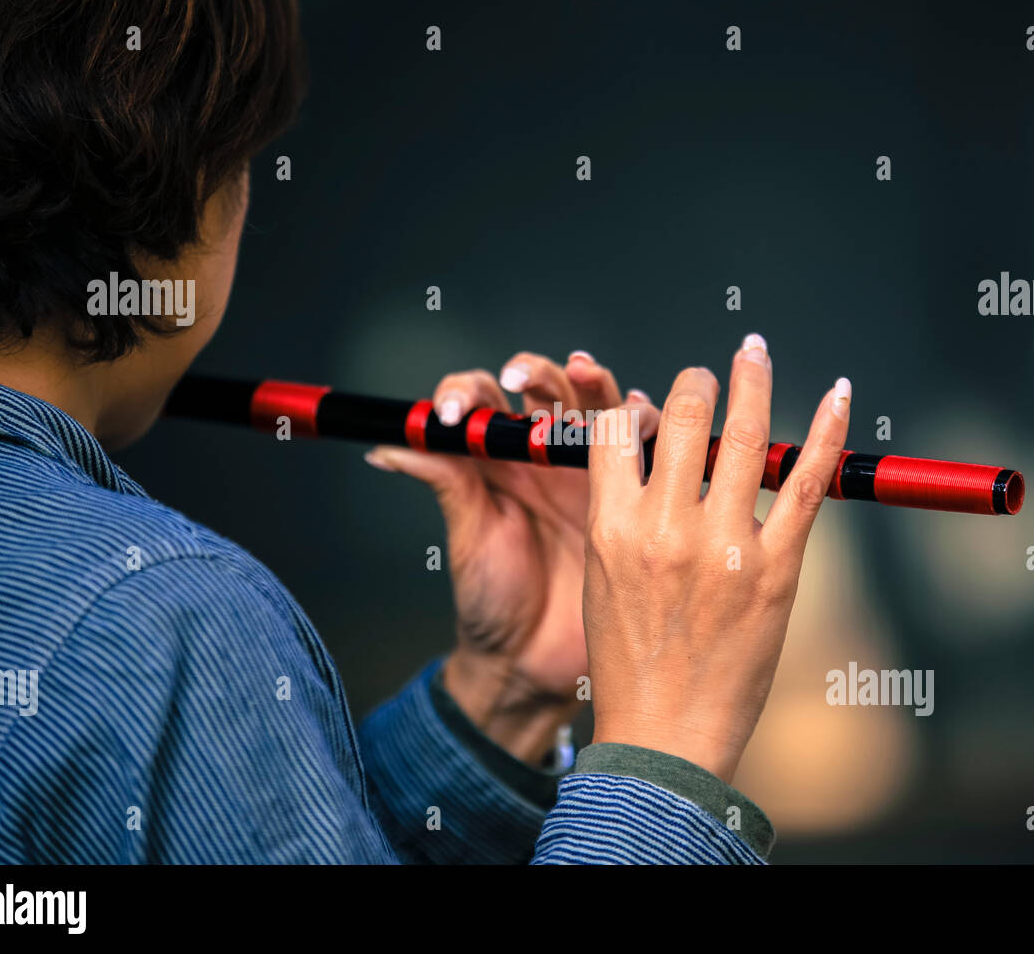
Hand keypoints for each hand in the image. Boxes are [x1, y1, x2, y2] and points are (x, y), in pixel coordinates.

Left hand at [366, 350, 654, 763]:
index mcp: (496, 463)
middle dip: (537, 372)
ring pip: (594, 407)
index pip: (483, 401)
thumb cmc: (493, 603)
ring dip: (592, 381)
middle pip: (544, 390)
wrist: (536, 662)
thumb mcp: (467, 539)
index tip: (455, 414)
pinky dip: (643, 420)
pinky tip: (641, 410)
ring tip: (585, 372)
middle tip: (523, 379)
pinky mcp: (625, 497)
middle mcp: (541, 458)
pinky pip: (640, 449)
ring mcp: (586, 474)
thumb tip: (390, 444)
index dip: (468, 393)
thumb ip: (444, 482)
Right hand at [583, 333, 850, 782]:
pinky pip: (808, 483)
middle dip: (694, 383)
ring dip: (752, 381)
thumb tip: (651, 453)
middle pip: (679, 415)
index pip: (614, 429)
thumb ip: (623, 514)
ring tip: (753, 352)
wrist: (665, 737)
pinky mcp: (776, 570)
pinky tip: (841, 393)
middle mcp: (663, 527)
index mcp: (610, 527)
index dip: (633, 403)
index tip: (653, 401)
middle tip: (708, 372)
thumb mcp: (603, 579)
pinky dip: (828, 431)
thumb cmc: (629, 661)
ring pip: (744, 436)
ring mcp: (724, 546)